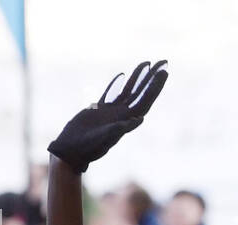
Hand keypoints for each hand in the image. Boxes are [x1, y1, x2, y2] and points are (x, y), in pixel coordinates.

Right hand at [48, 60, 168, 172]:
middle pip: (141, 93)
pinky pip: (111, 93)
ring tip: (146, 63)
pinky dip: (116, 84)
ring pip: (128, 90)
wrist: (73, 150)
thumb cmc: (88, 147)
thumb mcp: (105, 137)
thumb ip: (120, 128)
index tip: (164, 72)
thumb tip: (139, 118)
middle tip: (163, 62)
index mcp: (127, 120)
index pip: (146, 100)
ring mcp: (111, 111)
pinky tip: (121, 75)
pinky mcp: (98, 110)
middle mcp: (122, 115)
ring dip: (138, 78)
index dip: (155, 86)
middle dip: (152, 78)